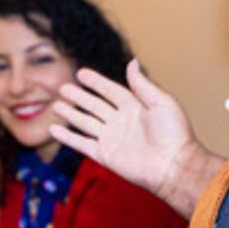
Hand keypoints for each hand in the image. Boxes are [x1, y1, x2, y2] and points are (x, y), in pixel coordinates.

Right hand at [50, 59, 208, 207]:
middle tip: (63, 88)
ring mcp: (112, 138)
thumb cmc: (173, 134)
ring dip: (71, 114)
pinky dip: (68, 137)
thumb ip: (142, 84)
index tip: (81, 72)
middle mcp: (121, 121)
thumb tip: (132, 62)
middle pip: (94, 105)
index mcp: (134, 107)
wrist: (173, 165)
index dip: (96, 82)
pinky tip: (55, 129)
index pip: (110, 91)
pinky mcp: (105, 155)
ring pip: (86, 123)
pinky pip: (82, 144)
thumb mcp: (161, 102)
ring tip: (56, 105)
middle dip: (79, 97)